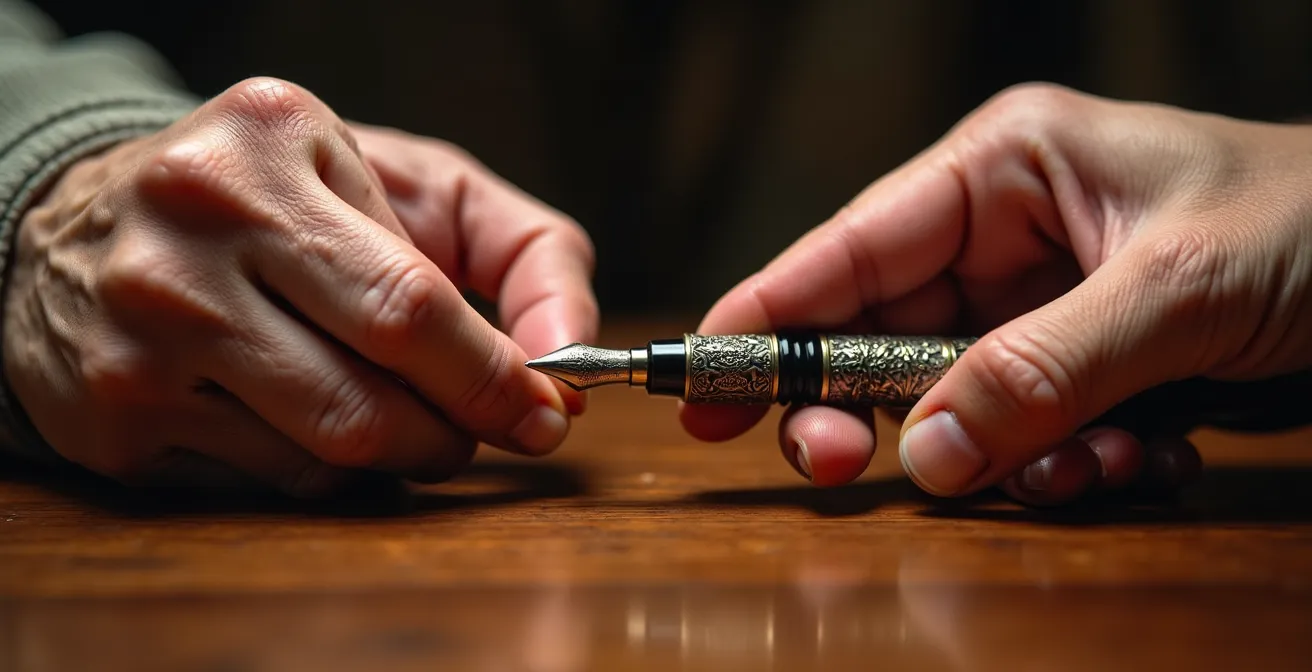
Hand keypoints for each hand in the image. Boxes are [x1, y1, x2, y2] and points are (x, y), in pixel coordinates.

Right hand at [2, 77, 597, 495]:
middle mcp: (192, 229)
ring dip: (399, 453)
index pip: (413, 304)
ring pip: (326, 453)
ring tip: (404, 413)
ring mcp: (140, 330)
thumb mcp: (411, 181)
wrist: (90, 222)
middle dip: (458, 431)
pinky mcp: (112, 415)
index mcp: (272, 139)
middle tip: (492, 431)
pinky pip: (271, 480)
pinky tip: (308, 413)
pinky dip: (323, 465)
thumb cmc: (286, 201)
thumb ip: (525, 250)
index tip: (546, 412)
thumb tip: (570, 360)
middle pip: (368, 394)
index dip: (494, 379)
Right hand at [681, 83, 1311, 505]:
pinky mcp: (1082, 368)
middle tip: (836, 467)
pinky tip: (1142, 461)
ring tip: (1096, 465)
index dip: (765, 314)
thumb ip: (1042, 369)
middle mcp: (1007, 237)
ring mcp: (1042, 308)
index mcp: (1004, 170)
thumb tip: (921, 453)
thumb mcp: (1176, 289)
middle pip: (880, 338)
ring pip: (955, 404)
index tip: (698, 380)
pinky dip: (1071, 468)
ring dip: (1007, 456)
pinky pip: (1028, 435)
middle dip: (869, 410)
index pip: (850, 246)